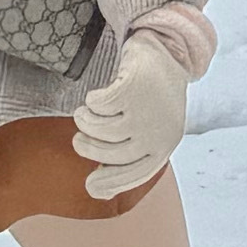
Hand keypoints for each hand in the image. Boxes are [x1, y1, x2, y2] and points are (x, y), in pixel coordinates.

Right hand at [72, 36, 190, 201]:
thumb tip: (99, 194)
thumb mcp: (148, 130)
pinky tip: (96, 96)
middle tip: (78, 139)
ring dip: (85, 121)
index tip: (88, 186)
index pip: (133, 175)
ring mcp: (145, 112)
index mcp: (163, 147)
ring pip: (99, 130)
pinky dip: (92, 101)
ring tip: (84, 113)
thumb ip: (128, 158)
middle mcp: (156, 133)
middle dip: (87, 147)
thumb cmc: (153, 98)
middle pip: (108, 154)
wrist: (167, 52)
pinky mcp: (132, 89)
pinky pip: (97, 106)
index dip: (109, 182)